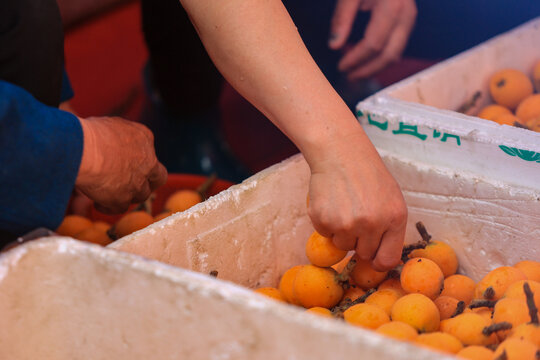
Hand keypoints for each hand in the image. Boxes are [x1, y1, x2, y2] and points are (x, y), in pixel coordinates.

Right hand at [76, 116, 166, 212]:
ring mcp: (137, 183)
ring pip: (141, 195)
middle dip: (149, 181)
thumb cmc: (89, 132)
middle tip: (133, 182)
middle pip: (158, 177)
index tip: (125, 163)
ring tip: (111, 192)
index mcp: (144, 138)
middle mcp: (147, 162)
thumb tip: (111, 139)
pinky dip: (109, 207)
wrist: (84, 150)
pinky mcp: (123, 199)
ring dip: (128, 195)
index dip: (139, 160)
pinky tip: (98, 204)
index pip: (149, 152)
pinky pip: (119, 208)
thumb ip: (119, 134)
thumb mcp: (111, 124)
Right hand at [306, 129, 406, 270]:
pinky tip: (331, 202)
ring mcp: (346, 224)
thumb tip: (380, 260)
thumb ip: (389, 228)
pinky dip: (326, 222)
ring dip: (341, 232)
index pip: (387, 259)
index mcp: (394, 218)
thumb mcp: (391, 198)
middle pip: (363, 253)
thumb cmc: (368, 174)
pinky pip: (325, 234)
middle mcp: (372, 224)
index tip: (372, 258)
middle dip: (359, 241)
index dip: (378, 262)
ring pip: (342, 245)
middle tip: (355, 216)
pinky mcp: (323, 220)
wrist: (340, 152)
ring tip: (343, 205)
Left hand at [329, 0, 416, 79]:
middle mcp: (406, 13)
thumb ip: (342, 18)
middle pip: (389, 54)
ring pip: (396, 52)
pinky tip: (367, 60)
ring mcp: (410, 16)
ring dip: (376, 67)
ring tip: (356, 73)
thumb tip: (333, 46)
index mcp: (393, 6)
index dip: (356, 59)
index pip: (373, 43)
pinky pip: (398, 44)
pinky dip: (383, 56)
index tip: (340, 67)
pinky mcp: (407, 18)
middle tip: (349, 77)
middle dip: (368, 70)